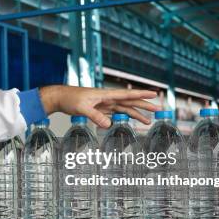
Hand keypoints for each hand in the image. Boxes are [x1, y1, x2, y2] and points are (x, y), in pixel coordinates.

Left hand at [39, 85, 159, 127]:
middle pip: (129, 102)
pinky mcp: (99, 109)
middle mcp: (107, 98)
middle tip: (158, 109)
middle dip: (144, 105)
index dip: (141, 95)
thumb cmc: (69, 99)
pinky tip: (129, 121)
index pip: (127, 94)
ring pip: (124, 108)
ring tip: (148, 120)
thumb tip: (109, 124)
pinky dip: (124, 116)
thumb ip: (95, 116)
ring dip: (136, 113)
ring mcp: (104, 104)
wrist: (60, 98)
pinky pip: (115, 113)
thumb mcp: (82, 108)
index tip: (154, 94)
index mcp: (105, 94)